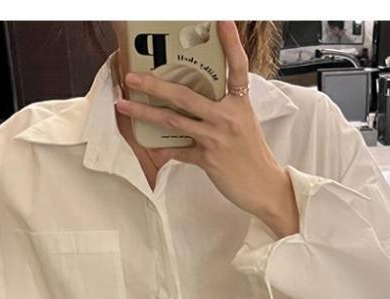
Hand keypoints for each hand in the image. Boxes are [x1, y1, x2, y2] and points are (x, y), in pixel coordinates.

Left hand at [117, 24, 298, 233]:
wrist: (264, 186)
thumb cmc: (252, 153)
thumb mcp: (243, 120)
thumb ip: (224, 105)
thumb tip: (197, 96)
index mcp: (239, 102)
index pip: (237, 66)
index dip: (230, 42)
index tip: (222, 20)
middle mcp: (227, 116)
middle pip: (185, 95)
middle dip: (155, 85)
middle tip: (132, 76)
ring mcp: (216, 138)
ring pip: (173, 121)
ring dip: (145, 112)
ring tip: (125, 104)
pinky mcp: (208, 160)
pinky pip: (179, 151)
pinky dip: (164, 148)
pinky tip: (149, 143)